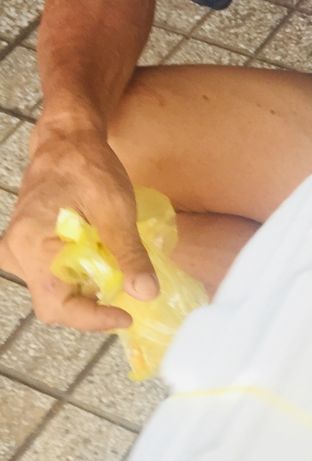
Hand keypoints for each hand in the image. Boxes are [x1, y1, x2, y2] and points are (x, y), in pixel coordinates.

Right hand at [0, 117, 157, 329]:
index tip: (126, 315)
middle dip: (91, 308)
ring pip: (53, 291)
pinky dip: (78, 278)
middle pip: (54, 304)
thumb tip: (146, 293)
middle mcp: (17, 253)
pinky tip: (102, 267)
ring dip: (86, 293)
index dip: (93, 319)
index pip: (57, 306)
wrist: (67, 141)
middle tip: (124, 301)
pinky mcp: (28, 246)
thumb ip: (129, 254)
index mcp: (32, 247)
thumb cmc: (88, 168)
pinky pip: (51, 275)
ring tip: (117, 280)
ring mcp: (19, 250)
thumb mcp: (116, 210)